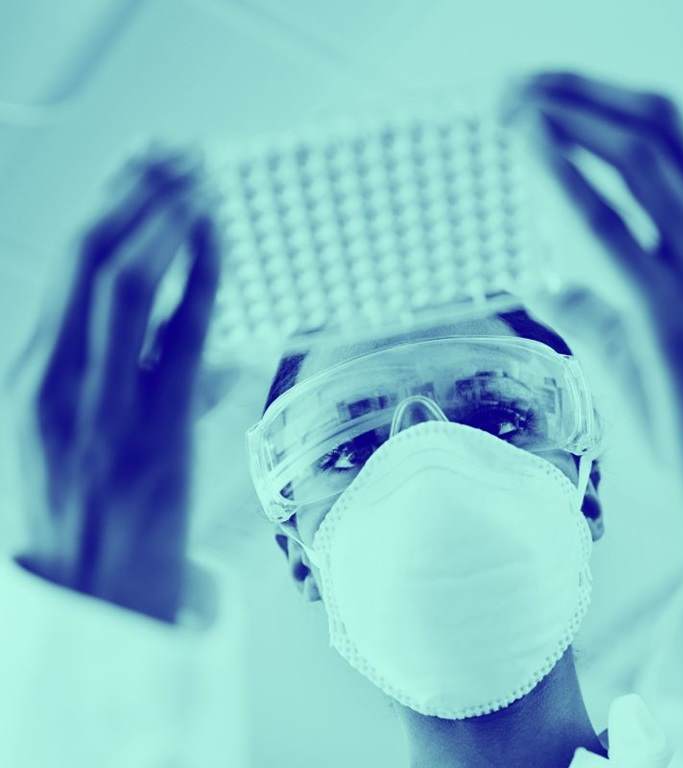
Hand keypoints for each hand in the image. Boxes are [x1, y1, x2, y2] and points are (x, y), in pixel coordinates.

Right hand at [14, 152, 219, 621]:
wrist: (89, 599)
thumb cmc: (80, 522)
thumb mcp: (64, 443)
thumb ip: (110, 384)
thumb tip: (196, 356)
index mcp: (27, 376)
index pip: (64, 270)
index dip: (103, 209)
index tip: (133, 170)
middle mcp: (54, 376)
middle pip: (89, 256)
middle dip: (132, 193)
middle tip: (169, 152)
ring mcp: (103, 398)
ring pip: (125, 277)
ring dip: (162, 215)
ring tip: (193, 173)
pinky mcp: (155, 422)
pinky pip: (178, 328)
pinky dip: (196, 272)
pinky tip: (213, 233)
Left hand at [521, 72, 682, 615]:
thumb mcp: (647, 357)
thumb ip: (599, 314)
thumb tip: (547, 285)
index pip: (667, 149)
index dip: (600, 111)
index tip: (540, 101)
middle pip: (654, 134)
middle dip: (577, 97)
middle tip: (513, 85)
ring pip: (644, 161)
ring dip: (570, 118)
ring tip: (512, 99)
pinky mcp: (677, 322)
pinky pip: (622, 232)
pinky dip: (576, 181)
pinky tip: (536, 148)